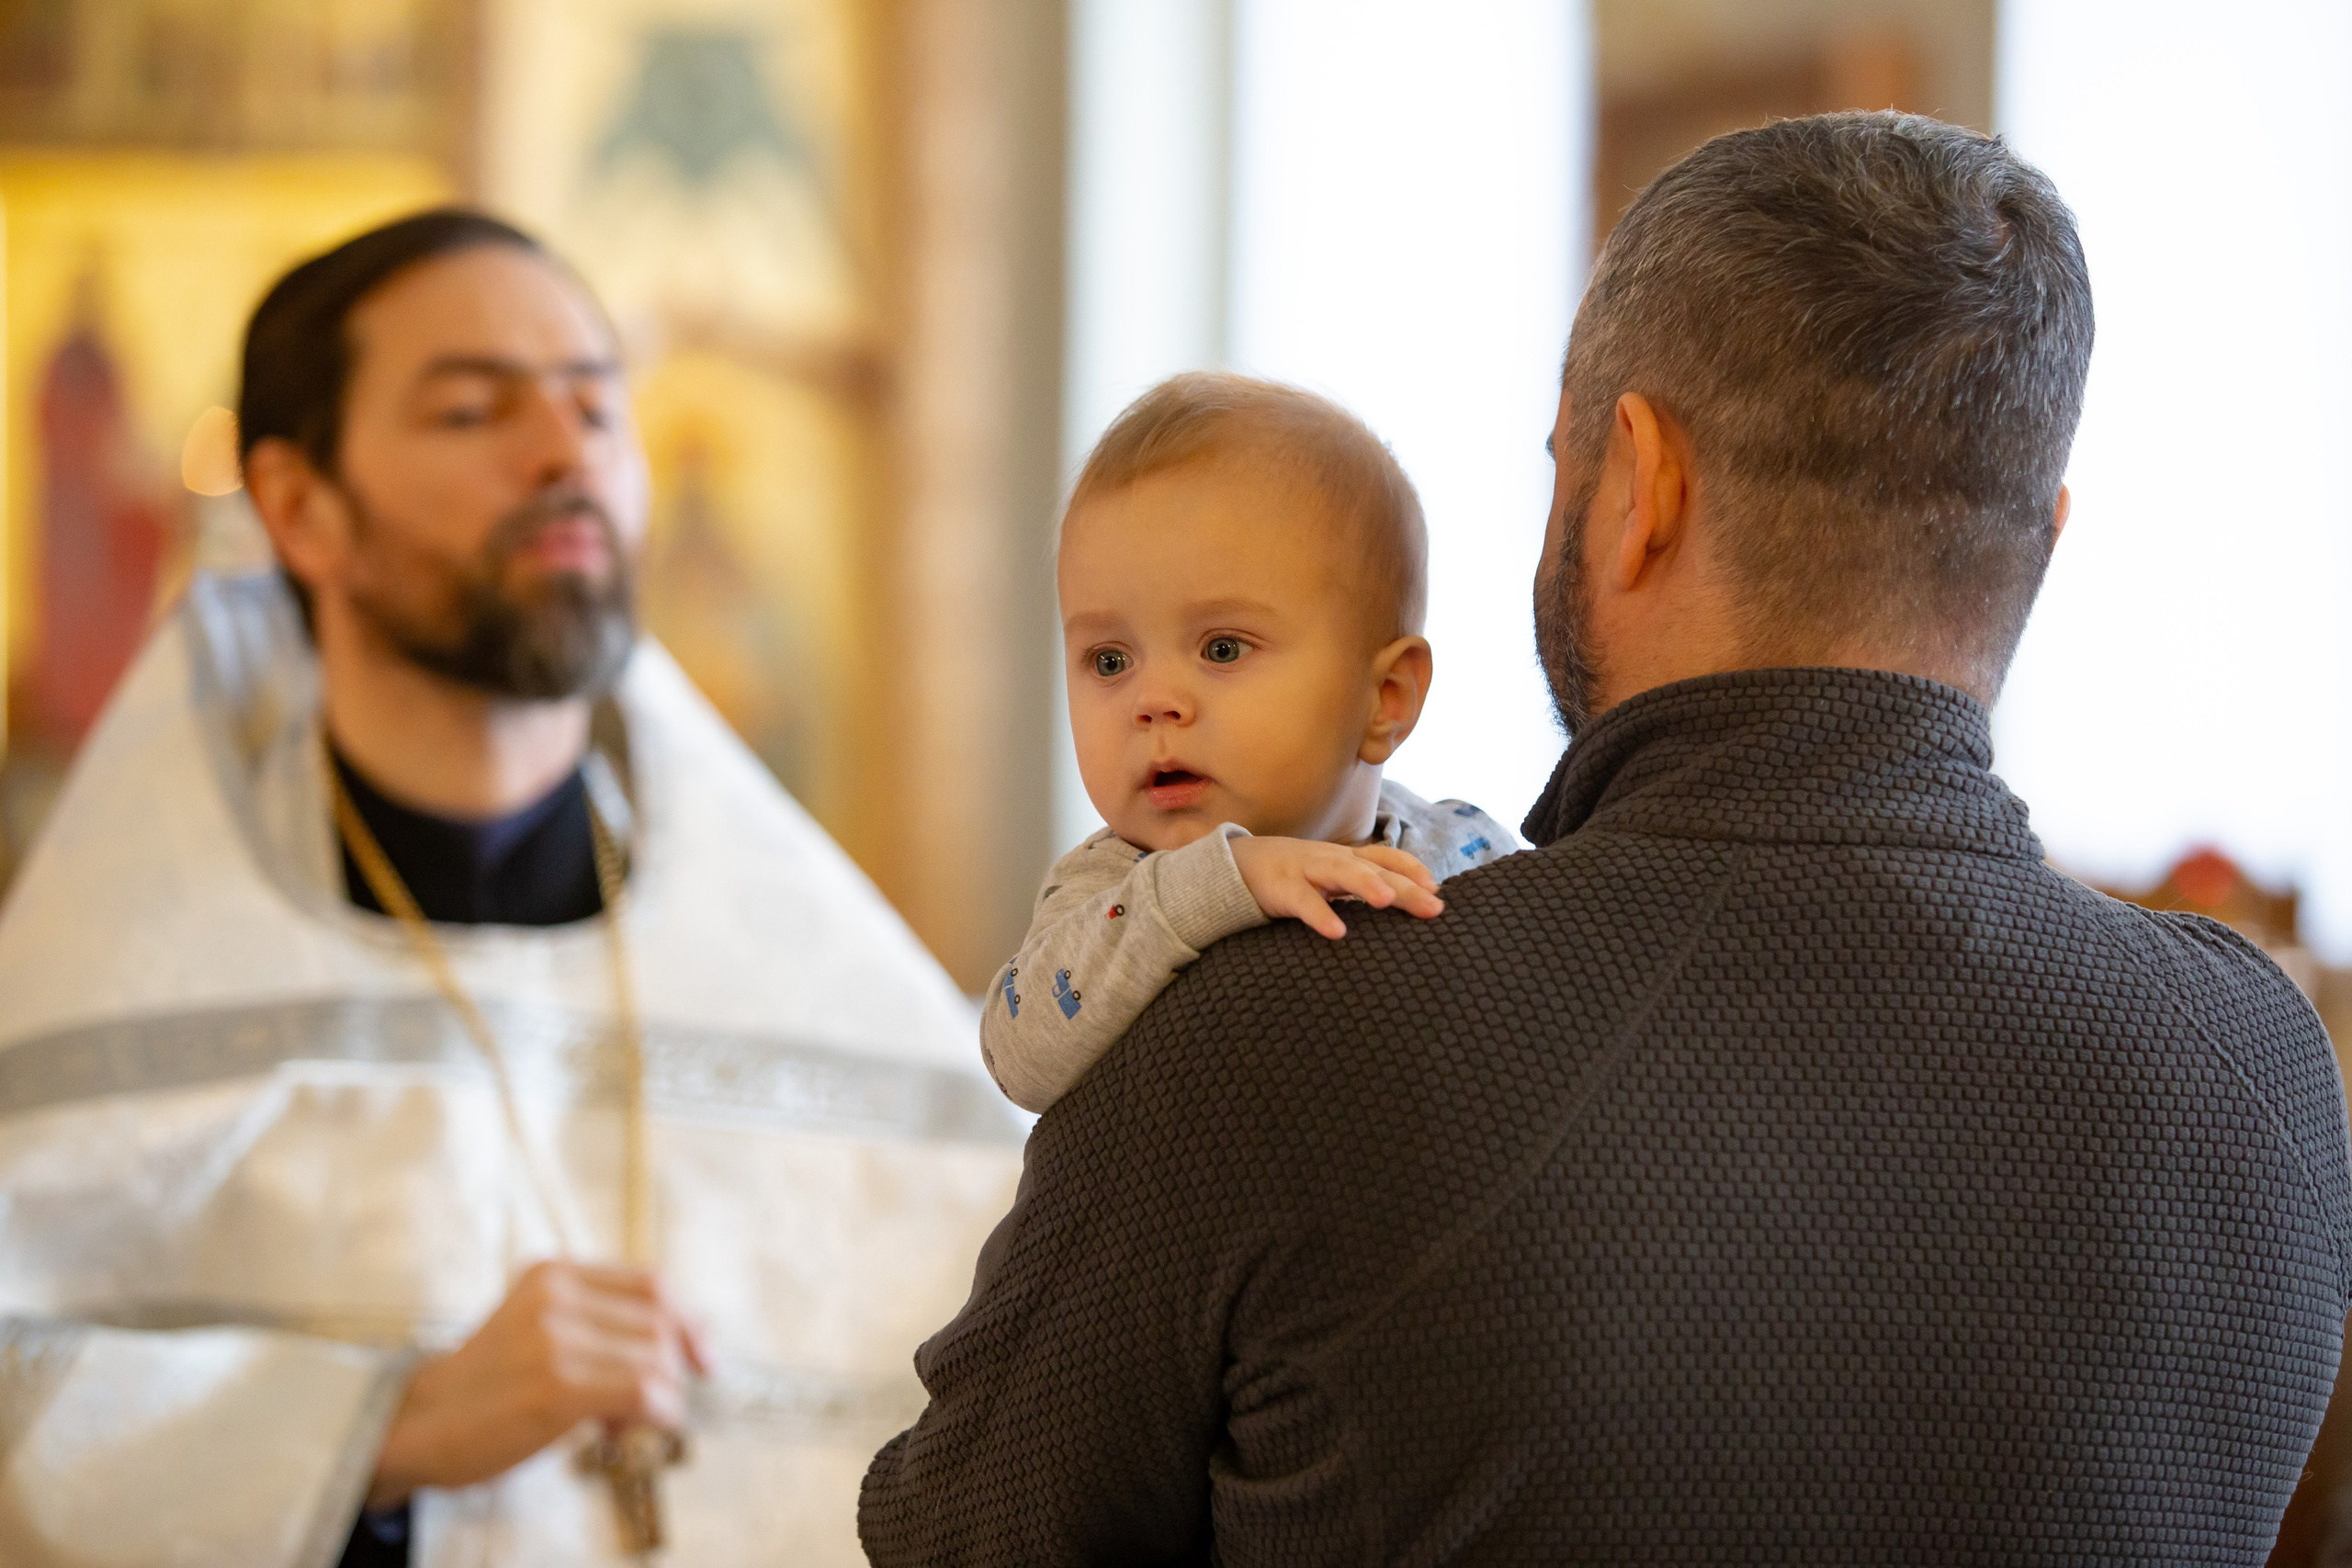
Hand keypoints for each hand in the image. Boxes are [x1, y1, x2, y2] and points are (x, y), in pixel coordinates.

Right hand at [366, 1261, 710, 1509]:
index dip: (687, 1323)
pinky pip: (643, 1392)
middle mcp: (556, 1295)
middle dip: (672, 1369)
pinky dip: (657, 1416)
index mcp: (553, 1273)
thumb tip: (680, 1342)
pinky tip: (634, 1432)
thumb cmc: (484, 1386)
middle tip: (653, 1406)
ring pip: (656, 1359)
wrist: (414, 1424)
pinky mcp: (555, 1383)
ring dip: (661, 1399)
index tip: (702, 1359)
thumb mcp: (535, 1326)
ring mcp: (555, 1337)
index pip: (651, 1284)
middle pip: (660, 1322)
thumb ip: (594, 1321)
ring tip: (627, 1423)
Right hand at [1230, 837, 1444, 939]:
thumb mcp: (1332, 875)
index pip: (1387, 856)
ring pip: (1341, 873)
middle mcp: (1332, 859)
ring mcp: (1307, 870)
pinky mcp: (1282, 888)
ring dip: (1366, 884)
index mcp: (1347, 857)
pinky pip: (1304, 902)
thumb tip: (1406, 903)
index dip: (1413, 870)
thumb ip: (1363, 884)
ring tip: (1388, 899)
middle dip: (1406, 886)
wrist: (1239, 863)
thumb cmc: (1296, 874)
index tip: (1437, 889)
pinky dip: (1321, 916)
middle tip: (1434, 906)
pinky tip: (1338, 932)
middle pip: (1374, 868)